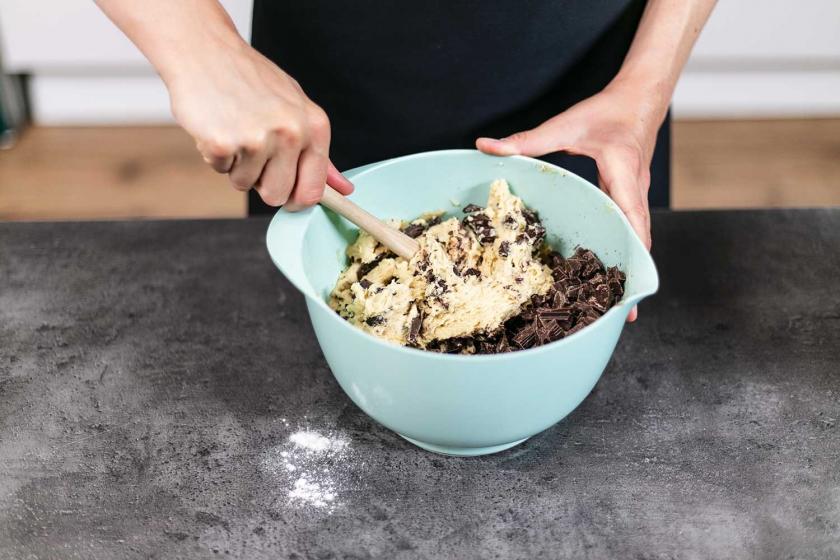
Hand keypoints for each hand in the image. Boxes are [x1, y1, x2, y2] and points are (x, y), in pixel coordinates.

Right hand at [164, 40, 352, 209]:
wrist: (204, 49)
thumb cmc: (251, 79)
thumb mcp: (295, 107)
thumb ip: (318, 153)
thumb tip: (343, 190)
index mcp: (314, 126)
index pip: (313, 190)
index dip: (296, 199)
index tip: (287, 193)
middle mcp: (291, 133)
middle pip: (278, 195)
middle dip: (262, 182)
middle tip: (253, 149)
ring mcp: (257, 139)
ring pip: (245, 184)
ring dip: (236, 164)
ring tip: (234, 128)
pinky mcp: (223, 143)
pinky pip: (220, 170)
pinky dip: (215, 154)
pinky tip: (217, 124)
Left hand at [476, 80, 666, 320]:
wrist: (641, 97)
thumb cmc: (607, 110)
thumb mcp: (566, 124)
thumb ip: (527, 139)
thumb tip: (486, 146)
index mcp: (623, 173)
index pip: (630, 215)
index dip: (631, 249)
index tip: (630, 279)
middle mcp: (635, 190)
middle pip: (639, 238)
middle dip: (634, 274)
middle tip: (626, 313)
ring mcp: (637, 196)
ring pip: (638, 238)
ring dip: (632, 268)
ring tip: (623, 306)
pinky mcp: (632, 198)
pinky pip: (632, 230)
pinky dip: (626, 252)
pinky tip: (614, 273)